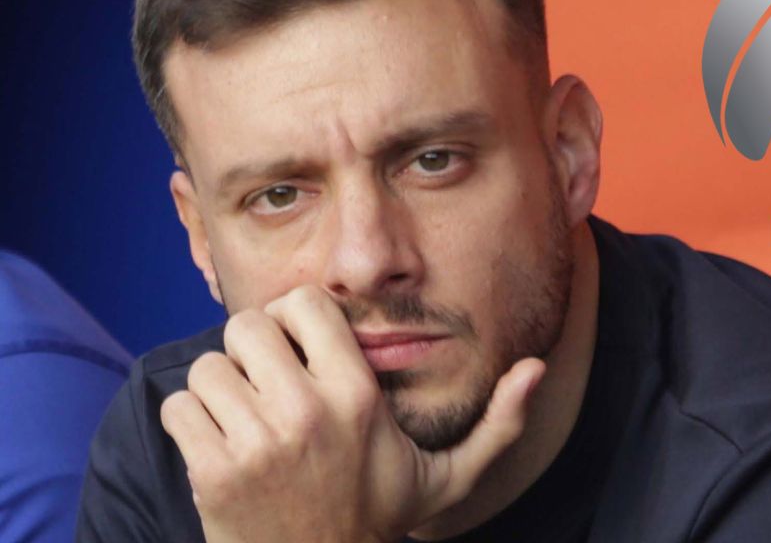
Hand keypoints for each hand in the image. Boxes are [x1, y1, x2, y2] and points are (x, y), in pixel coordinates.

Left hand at [160, 285, 544, 542]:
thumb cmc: (380, 515)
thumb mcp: (449, 475)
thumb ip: (499, 423)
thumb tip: (538, 368)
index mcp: (357, 397)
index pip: (305, 305)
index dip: (294, 316)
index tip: (298, 343)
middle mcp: (306, 412)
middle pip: (247, 326)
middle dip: (252, 346)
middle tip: (265, 376)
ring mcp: (256, 443)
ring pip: (208, 366)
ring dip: (220, 386)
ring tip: (245, 414)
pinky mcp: (213, 472)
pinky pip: (181, 407)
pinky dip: (192, 419)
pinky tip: (220, 441)